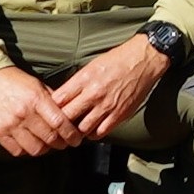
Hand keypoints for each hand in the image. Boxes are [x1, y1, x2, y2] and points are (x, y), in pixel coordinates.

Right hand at [0, 66, 82, 158]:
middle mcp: (23, 113)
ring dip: (45, 149)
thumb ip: (53, 101)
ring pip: (35, 149)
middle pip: (50, 138)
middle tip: (65, 142)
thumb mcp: (38, 85)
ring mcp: (10, 125)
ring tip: (47, 143)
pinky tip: (31, 142)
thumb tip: (71, 117)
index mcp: (36, 99)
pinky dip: (27, 150)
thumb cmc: (17, 81)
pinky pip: (18, 151)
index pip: (59, 123)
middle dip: (61, 143)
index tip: (76, 139)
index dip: (71, 134)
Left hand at [43, 33, 173, 141]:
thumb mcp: (92, 65)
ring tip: (75, 129)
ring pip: (82, 128)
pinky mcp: (119, 115)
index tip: (49, 112)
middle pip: (67, 116)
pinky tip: (92, 129)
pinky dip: (93, 134)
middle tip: (59, 125)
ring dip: (77, 130)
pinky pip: (100, 132)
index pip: (58, 99)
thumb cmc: (118, 59)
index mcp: (84, 78)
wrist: (144, 60)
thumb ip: (77, 82)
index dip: (51, 108)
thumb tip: (63, 97)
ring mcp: (106, 106)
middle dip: (61, 122)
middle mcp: (93, 93)